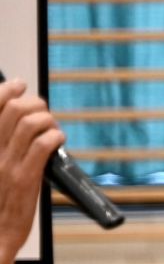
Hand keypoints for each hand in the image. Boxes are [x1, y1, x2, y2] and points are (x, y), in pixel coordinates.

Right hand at [0, 79, 63, 255]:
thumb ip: (2, 146)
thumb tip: (17, 125)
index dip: (8, 90)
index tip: (19, 86)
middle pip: (14, 109)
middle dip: (36, 104)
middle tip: (44, 112)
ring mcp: (7, 164)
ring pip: (31, 123)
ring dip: (49, 120)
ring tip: (53, 130)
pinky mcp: (25, 178)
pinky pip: (43, 145)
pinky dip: (56, 137)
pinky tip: (58, 142)